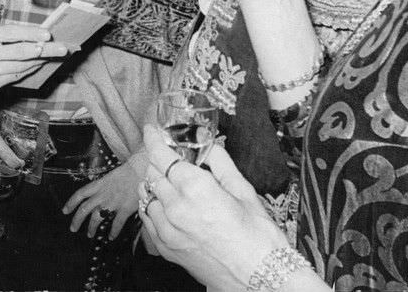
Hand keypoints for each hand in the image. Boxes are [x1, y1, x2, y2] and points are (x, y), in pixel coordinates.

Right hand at [0, 24, 69, 97]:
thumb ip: (0, 35)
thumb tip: (30, 36)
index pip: (11, 33)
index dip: (30, 34)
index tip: (48, 34)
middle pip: (20, 52)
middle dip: (44, 51)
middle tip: (63, 48)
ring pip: (20, 66)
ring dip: (39, 61)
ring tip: (55, 55)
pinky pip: (14, 77)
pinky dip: (28, 70)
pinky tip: (38, 65)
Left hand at [62, 157, 143, 238]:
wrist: (141, 171)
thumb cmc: (127, 172)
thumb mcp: (110, 177)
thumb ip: (102, 187)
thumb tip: (97, 195)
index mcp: (98, 185)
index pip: (80, 194)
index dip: (70, 203)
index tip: (65, 211)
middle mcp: (102, 195)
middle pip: (84, 209)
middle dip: (77, 220)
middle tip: (73, 229)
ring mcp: (112, 203)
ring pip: (97, 218)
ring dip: (92, 228)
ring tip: (89, 234)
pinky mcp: (124, 209)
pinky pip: (116, 224)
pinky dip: (113, 232)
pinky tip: (111, 237)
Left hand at [137, 125, 291, 290]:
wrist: (260, 279)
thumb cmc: (259, 236)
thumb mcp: (244, 190)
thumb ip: (220, 162)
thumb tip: (207, 143)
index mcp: (195, 187)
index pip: (162, 154)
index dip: (153, 138)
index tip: (151, 130)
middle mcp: (175, 207)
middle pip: (152, 172)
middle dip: (160, 160)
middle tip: (172, 158)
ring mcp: (168, 230)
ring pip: (147, 194)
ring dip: (156, 184)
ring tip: (173, 183)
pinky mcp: (166, 248)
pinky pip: (148, 218)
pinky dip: (153, 206)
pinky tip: (167, 204)